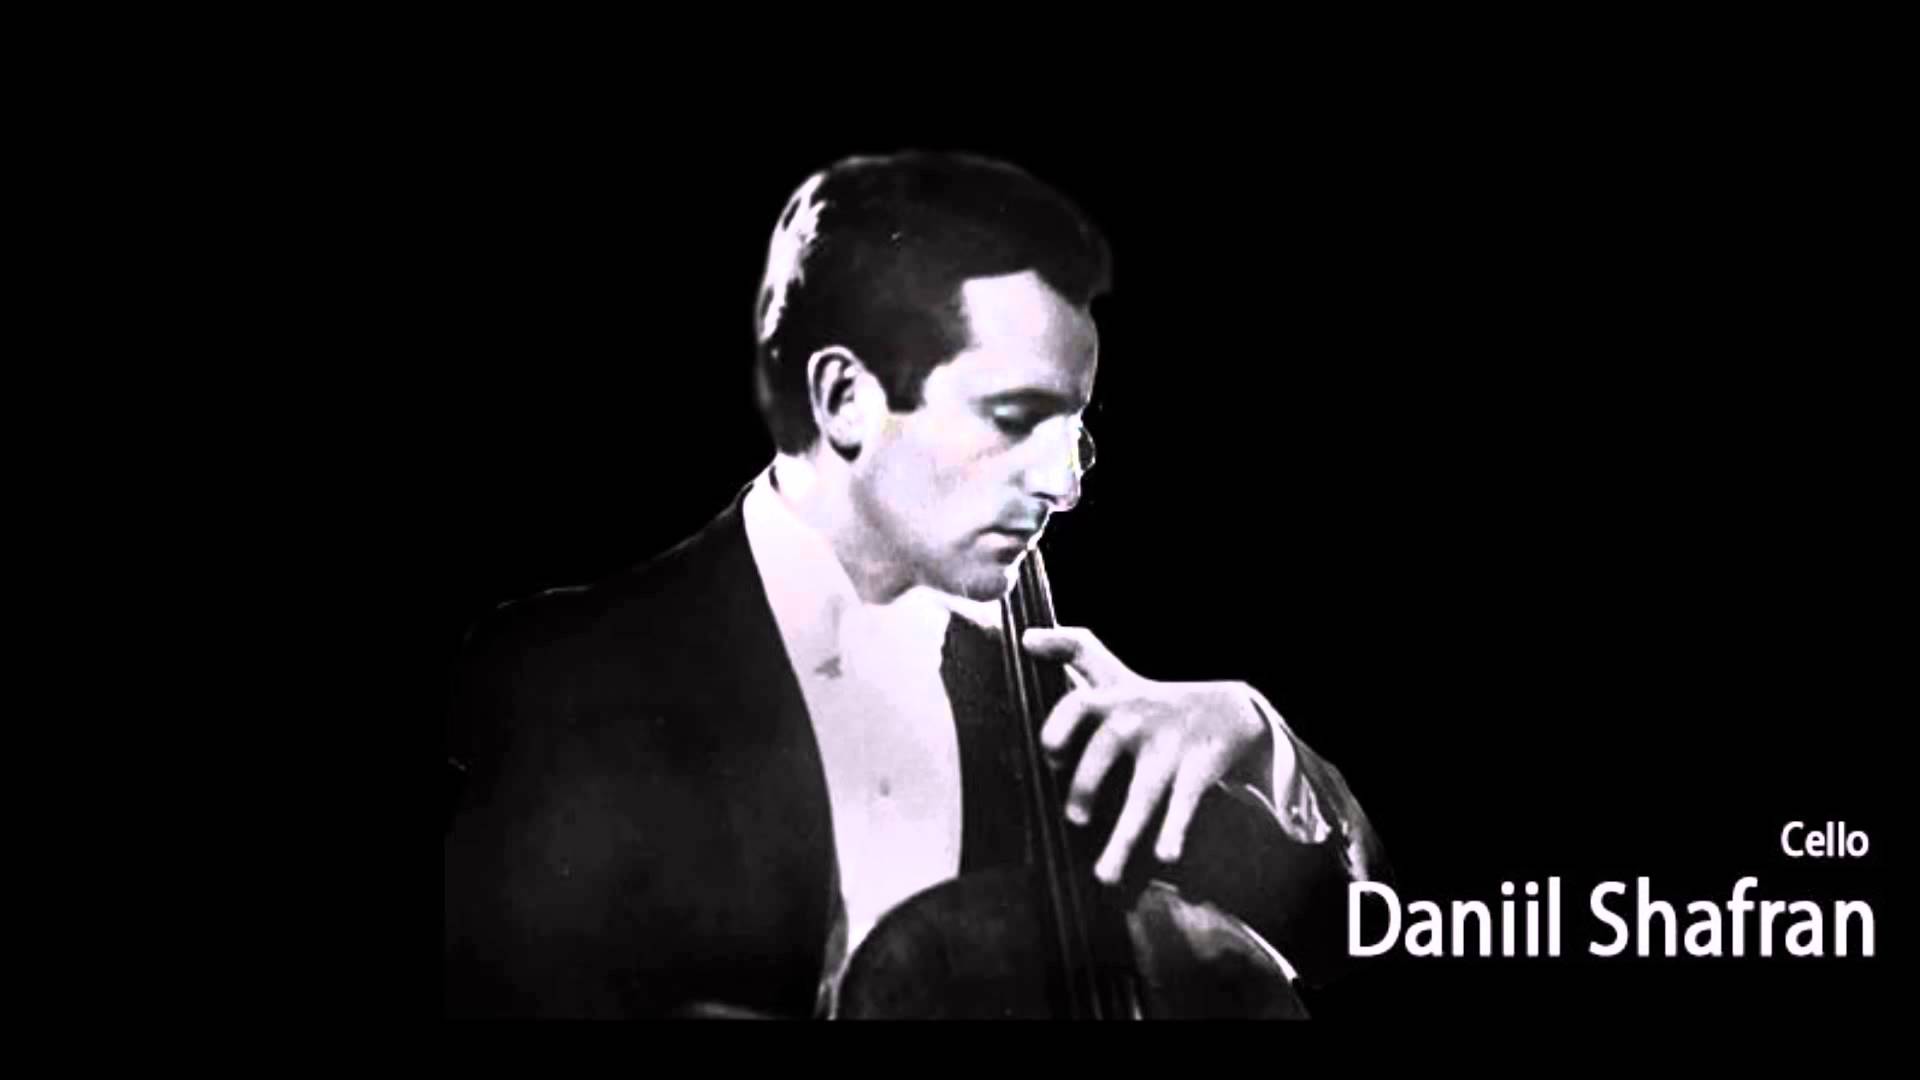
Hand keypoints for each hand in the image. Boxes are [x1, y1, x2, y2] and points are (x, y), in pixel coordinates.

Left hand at [1021, 626, 1280, 885]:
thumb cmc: (1152, 700)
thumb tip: (1024, 638)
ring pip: (1143, 793)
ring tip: (1103, 876)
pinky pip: (1184, 804)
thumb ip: (1073, 652)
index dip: (1059, 712)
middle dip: (1086, 785)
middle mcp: (1137, 718)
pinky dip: (1175, 830)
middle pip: (1106, 747)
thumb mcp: (1115, 674)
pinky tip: (1166, 856)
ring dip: (1124, 836)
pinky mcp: (1199, 769)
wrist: (1231, 711)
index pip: (1079, 693)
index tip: (1047, 741)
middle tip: (1075, 819)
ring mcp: (1169, 745)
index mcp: (1112, 698)